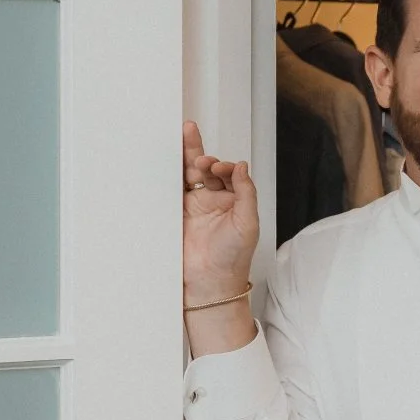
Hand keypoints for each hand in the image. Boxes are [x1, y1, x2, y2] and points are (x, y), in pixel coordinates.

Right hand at [183, 117, 258, 341]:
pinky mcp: (178, 214)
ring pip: (189, 173)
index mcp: (234, 202)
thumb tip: (241, 166)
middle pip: (207, 168)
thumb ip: (246, 192)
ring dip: (188, 156)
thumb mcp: (248, 223)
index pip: (229, 173)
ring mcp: (195, 207)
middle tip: (199, 152)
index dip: (224, 166)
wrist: (210, 283)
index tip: (220, 169)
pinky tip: (170, 158)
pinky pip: (174, 188)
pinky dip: (171, 173)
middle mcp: (214, 202)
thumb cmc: (232, 260)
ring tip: (185, 136)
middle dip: (202, 155)